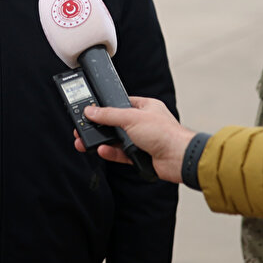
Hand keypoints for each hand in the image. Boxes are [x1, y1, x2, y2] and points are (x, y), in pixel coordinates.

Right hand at [75, 98, 196, 183]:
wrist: (178, 158)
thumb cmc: (165, 133)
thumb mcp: (132, 118)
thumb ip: (109, 115)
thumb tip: (91, 111)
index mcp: (146, 107)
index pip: (121, 104)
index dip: (107, 107)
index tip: (91, 110)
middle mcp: (144, 123)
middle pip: (116, 123)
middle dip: (100, 127)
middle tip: (83, 128)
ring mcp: (142, 140)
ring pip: (117, 140)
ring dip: (103, 141)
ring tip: (84, 142)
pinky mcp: (140, 156)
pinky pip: (121, 154)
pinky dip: (111, 152)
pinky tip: (101, 150)